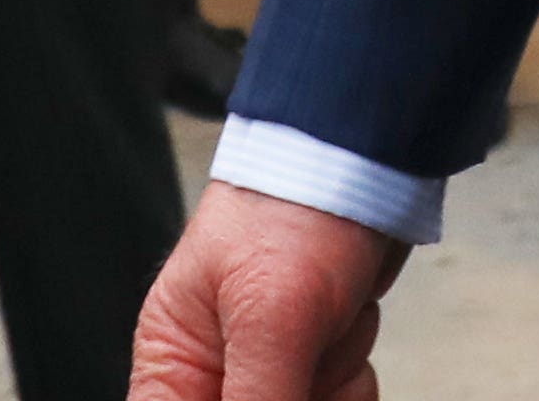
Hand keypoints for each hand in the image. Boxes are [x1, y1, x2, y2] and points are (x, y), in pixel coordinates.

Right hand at [130, 183, 399, 400]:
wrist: (366, 162)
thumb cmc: (295, 210)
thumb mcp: (271, 317)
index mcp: (172, 368)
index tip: (268, 395)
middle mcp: (214, 378)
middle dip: (298, 393)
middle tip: (307, 356)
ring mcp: (268, 374)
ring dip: (332, 383)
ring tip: (328, 323)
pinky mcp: (312, 368)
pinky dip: (353, 379)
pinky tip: (349, 327)